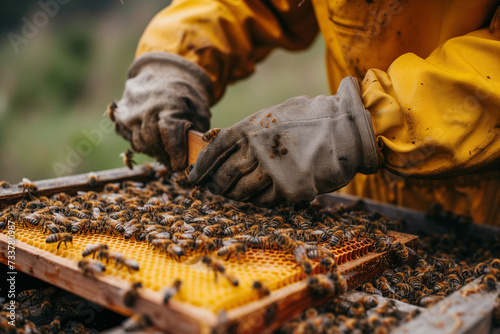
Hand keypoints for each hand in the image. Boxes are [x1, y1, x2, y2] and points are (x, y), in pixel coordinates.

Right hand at [113, 52, 212, 171]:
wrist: (164, 72)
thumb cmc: (185, 96)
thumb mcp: (199, 112)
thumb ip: (196, 135)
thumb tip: (196, 160)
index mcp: (168, 103)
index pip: (170, 137)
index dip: (176, 155)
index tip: (181, 165)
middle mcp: (144, 107)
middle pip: (152, 143)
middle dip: (165, 157)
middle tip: (174, 163)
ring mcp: (129, 110)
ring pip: (139, 143)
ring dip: (153, 151)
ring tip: (166, 152)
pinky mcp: (119, 114)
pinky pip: (130, 137)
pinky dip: (142, 143)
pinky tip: (153, 140)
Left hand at [188, 77, 380, 205]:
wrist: (348, 128)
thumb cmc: (313, 119)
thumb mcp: (277, 115)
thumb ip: (253, 131)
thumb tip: (230, 146)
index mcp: (251, 127)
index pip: (215, 149)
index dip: (202, 165)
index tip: (194, 177)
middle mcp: (257, 149)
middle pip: (225, 173)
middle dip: (217, 185)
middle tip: (214, 190)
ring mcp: (273, 170)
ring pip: (242, 191)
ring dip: (236, 196)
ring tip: (234, 197)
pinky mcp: (290, 189)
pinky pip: (265, 201)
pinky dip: (258, 202)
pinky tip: (258, 200)